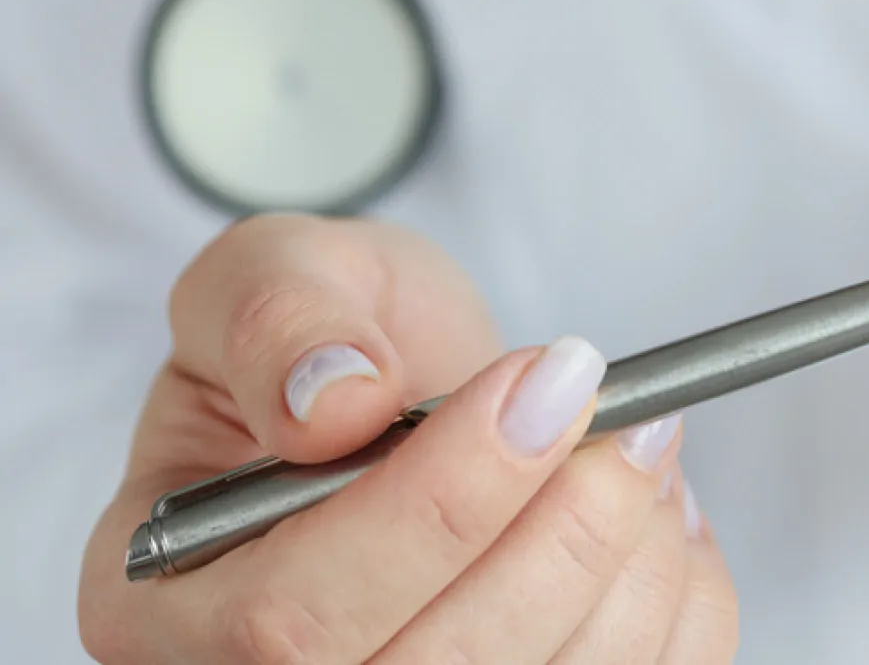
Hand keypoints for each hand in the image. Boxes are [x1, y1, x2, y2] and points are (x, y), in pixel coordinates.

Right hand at [78, 214, 739, 664]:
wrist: (405, 396)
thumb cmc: (335, 342)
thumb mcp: (276, 276)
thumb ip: (279, 315)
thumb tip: (334, 397)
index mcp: (165, 603)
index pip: (294, 616)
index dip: (439, 503)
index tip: (547, 382)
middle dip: (561, 537)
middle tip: (626, 417)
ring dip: (633, 564)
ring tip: (643, 447)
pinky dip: (680, 602)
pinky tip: (658, 514)